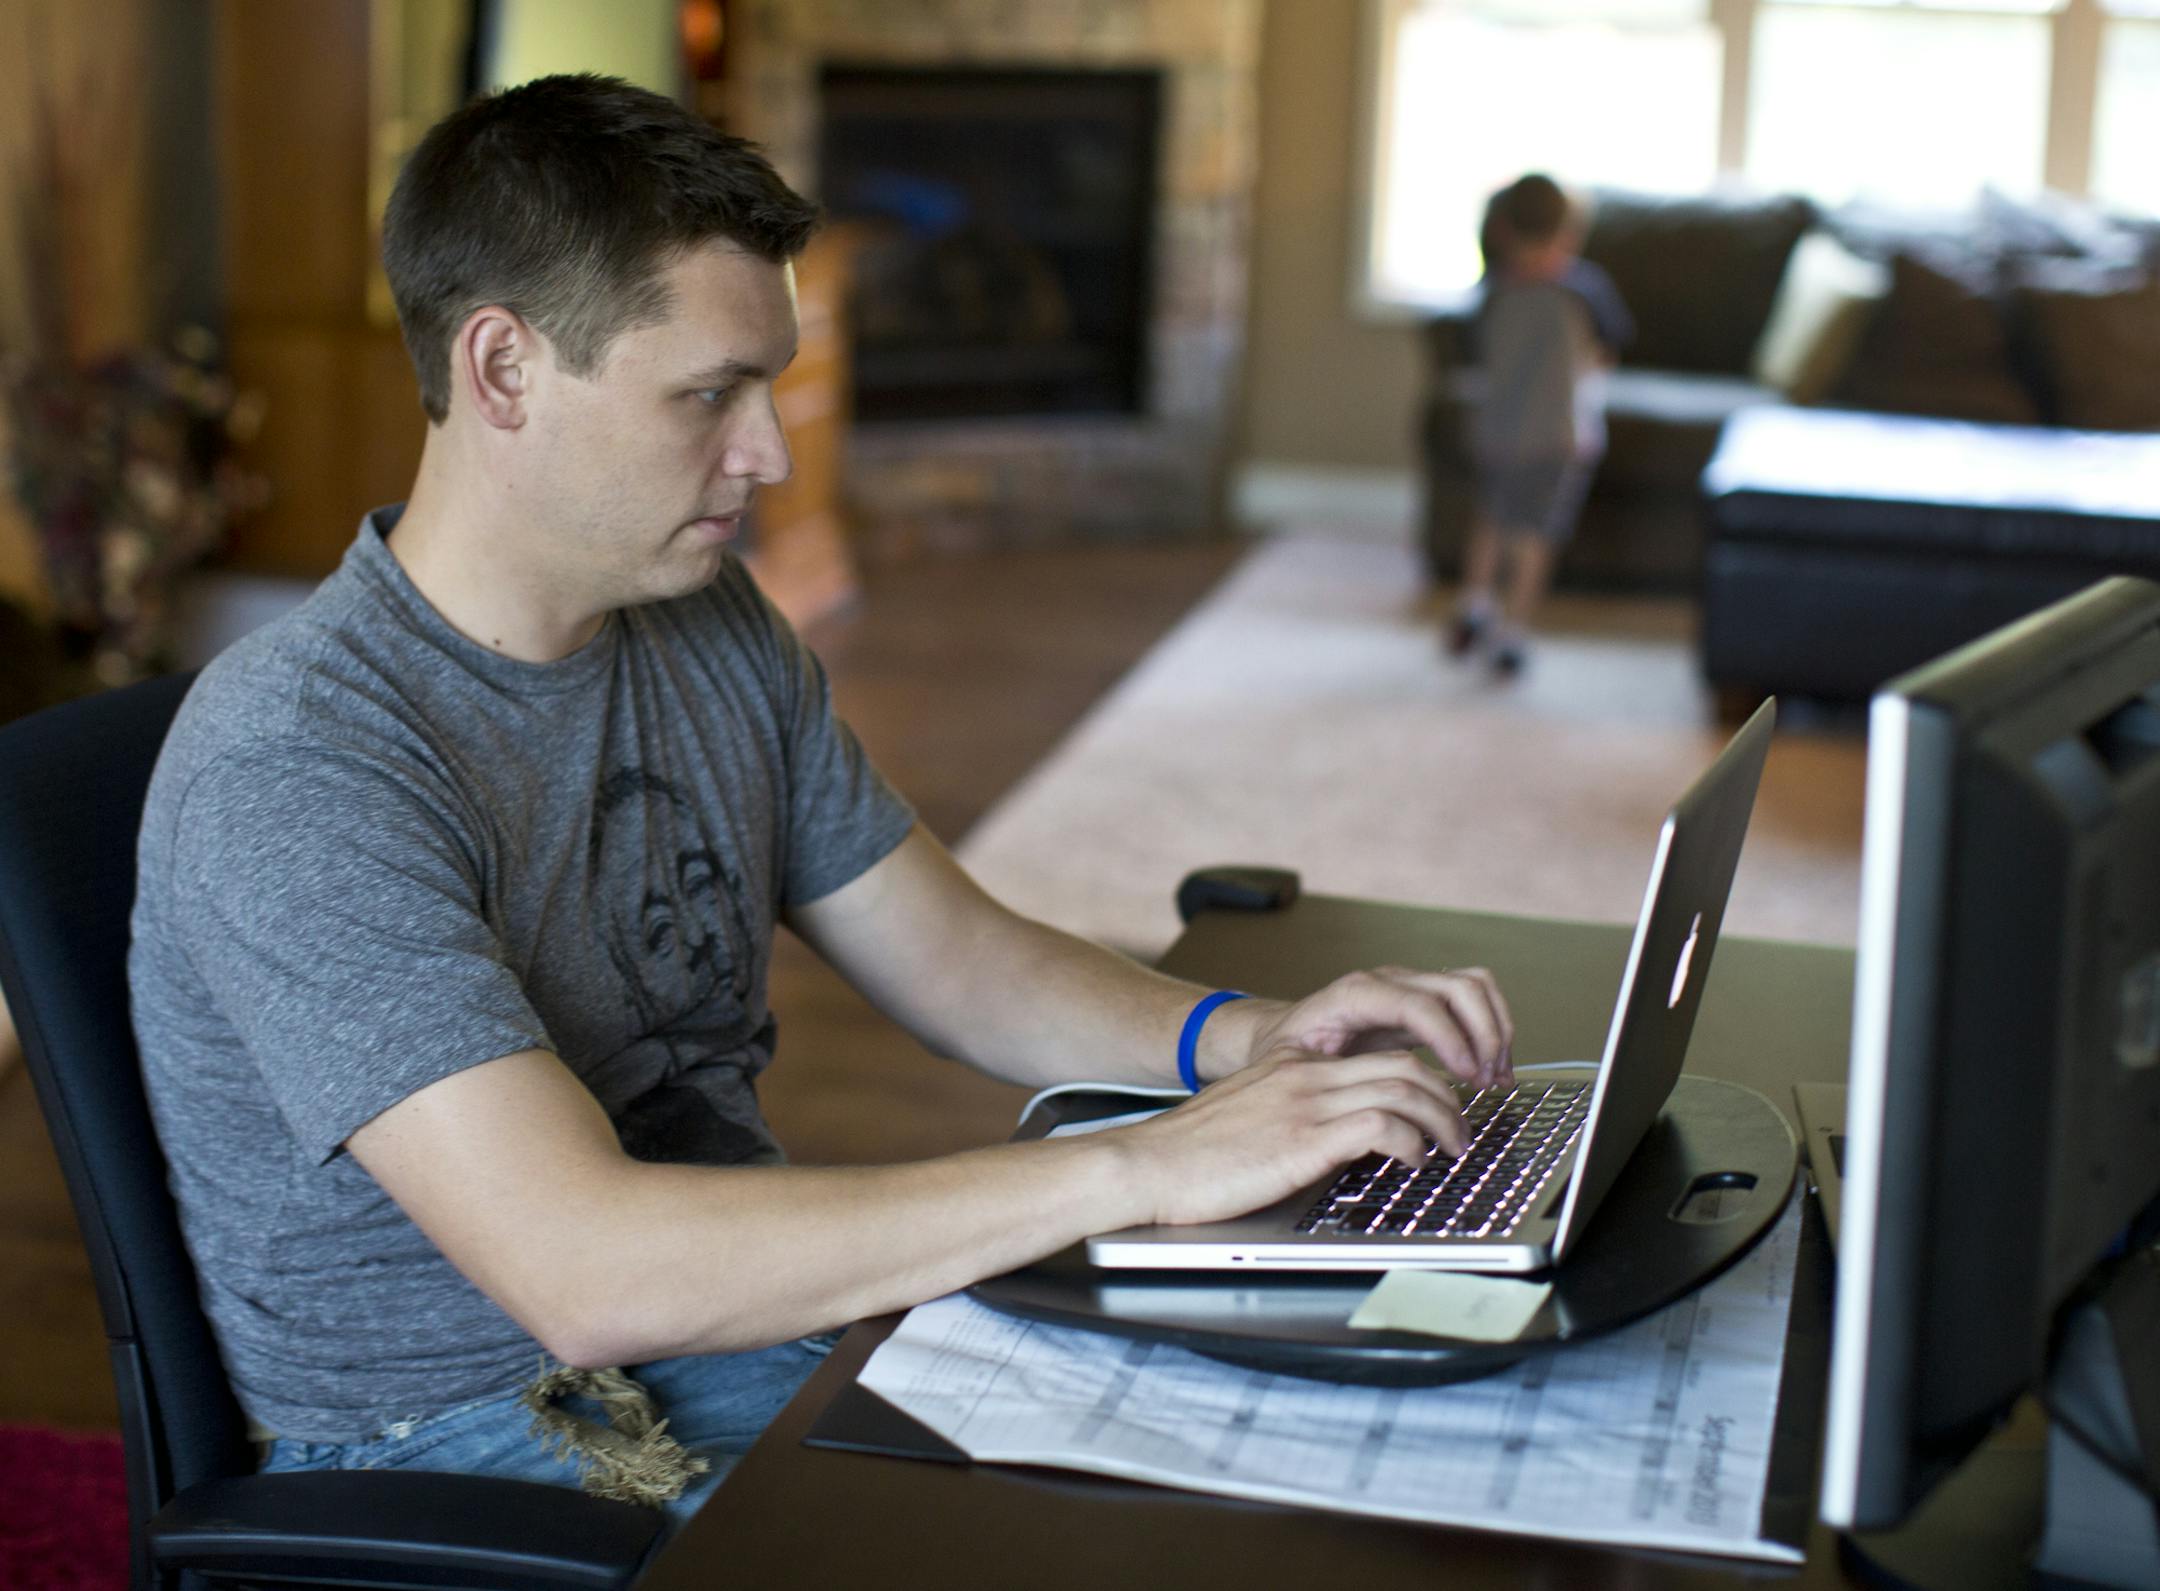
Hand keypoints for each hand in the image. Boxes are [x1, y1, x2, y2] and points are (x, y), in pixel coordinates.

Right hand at [1111, 1046, 1470, 1227]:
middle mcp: (1304, 1075)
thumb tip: (1335, 1144)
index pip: (1378, 1056)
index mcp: (1291, 1067)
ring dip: (1444, 1121)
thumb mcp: (1248, 1119)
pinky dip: (1412, 1142)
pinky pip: (1383, 1125)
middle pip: (1405, 1066)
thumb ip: (1291, 1117)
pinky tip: (1414, 1161)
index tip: (1439, 1108)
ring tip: (1453, 1149)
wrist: (1145, 1165)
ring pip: (1406, 1089)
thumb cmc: (1189, 1157)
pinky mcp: (1304, 1138)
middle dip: (1449, 1098)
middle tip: (1461, 1132)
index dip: (1423, 1081)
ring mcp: (1306, 1103)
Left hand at [1235, 966, 1514, 1091]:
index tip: (1467, 1076)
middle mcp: (1390, 981)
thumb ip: (1326, 1075)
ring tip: (1496, 1076)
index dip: (1450, 1038)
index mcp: (1357, 994)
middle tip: (1486, 1081)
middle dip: (1483, 1035)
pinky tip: (1491, 1068)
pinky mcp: (1426, 1001)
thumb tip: (1362, 1102)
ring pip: (1475, 987)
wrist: (1284, 1033)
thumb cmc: (1286, 1052)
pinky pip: (1473, 1000)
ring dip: (1496, 1030)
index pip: (1419, 1004)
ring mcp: (1411, 986)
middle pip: (1459, 988)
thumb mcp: (1294, 1063)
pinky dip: (1493, 1029)